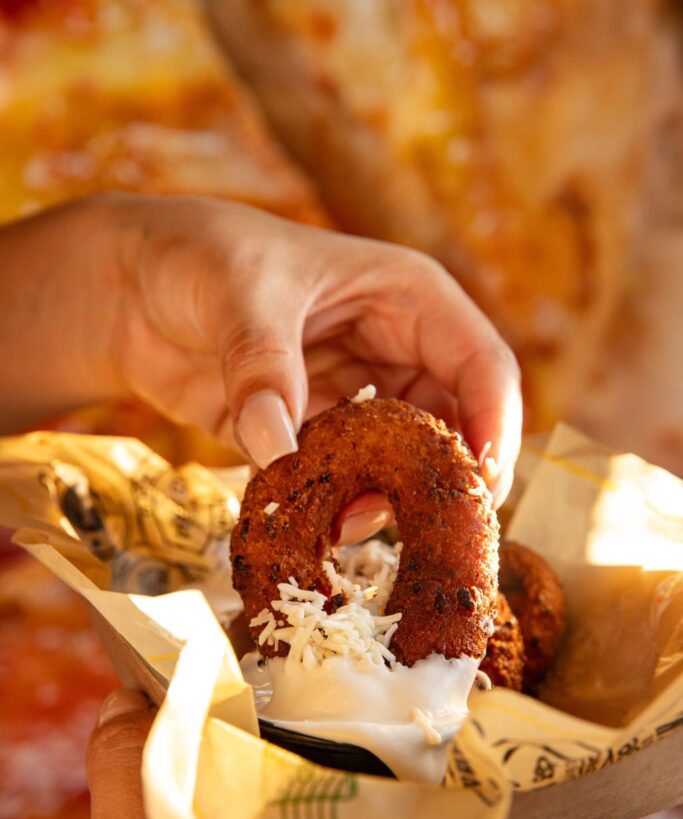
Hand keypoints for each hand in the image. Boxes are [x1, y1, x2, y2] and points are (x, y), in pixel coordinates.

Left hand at [0, 195, 520, 535]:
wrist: (129, 290)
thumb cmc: (197, 257)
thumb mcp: (237, 292)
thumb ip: (263, 366)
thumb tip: (279, 448)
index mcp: (406, 298)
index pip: (481, 364)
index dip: (494, 425)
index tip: (482, 486)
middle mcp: (394, 350)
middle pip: (453, 425)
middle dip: (445, 478)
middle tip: (431, 532)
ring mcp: (356, 396)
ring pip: (403, 461)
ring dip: (387, 498)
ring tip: (345, 524)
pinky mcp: (314, 434)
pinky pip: (345, 478)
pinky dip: (337, 504)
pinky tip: (313, 521)